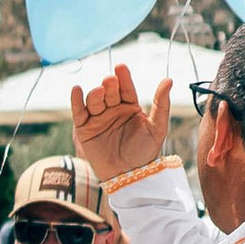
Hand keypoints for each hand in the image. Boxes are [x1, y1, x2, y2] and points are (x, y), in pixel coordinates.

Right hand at [69, 67, 170, 188]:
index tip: (121, 68)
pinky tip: (76, 90)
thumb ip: (161, 104)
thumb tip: (168, 80)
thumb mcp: (157, 128)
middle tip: (111, 81)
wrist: (129, 176)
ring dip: (95, 94)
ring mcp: (97, 118)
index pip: (126, 88)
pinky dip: (75, 100)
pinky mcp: (84, 128)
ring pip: (94, 100)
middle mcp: (112, 109)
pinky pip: (78, 112)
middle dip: (109, 85)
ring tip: (99, 91)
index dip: (123, 78)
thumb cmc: (145, 153)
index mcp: (129, 107)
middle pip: (109, 92)